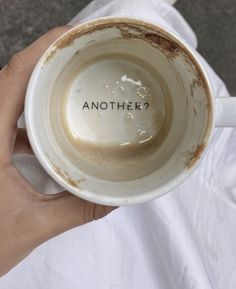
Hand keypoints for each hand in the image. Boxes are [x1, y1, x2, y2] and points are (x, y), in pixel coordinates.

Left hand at [0, 26, 115, 276]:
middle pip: (10, 80)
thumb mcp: (37, 226)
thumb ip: (80, 209)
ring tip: (66, 84)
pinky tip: (45, 127)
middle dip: (44, 63)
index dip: (41, 50)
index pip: (12, 79)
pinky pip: (7, 119)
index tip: (70, 37)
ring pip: (7, 97)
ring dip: (35, 87)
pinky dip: (27, 114)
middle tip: (78, 57)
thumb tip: (117, 197)